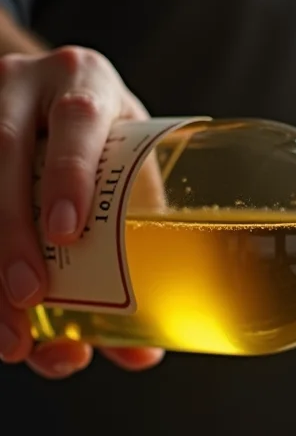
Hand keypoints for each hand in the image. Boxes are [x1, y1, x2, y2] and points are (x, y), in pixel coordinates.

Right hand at [0, 46, 163, 377]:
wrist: (54, 98)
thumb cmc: (108, 147)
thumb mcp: (131, 173)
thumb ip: (141, 243)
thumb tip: (141, 353)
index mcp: (86, 81)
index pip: (80, 118)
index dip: (71, 173)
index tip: (68, 232)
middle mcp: (25, 83)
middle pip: (5, 154)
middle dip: (12, 235)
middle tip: (30, 299)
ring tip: (10, 332)